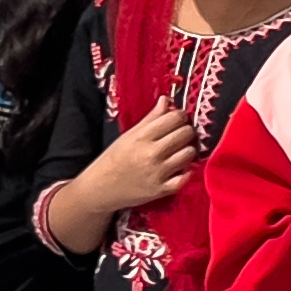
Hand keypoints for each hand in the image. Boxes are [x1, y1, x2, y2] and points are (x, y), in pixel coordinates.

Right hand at [75, 96, 197, 216]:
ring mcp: (158, 173)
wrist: (101, 188)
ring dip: (188, 150)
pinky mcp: (162, 189)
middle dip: (186, 131)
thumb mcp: (130, 134)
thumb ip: (151, 117)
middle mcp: (151, 153)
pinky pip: (186, 177)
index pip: (175, 117)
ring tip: (179, 151)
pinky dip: (187, 171)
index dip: (180, 116)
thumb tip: (167, 100)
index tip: (178, 119)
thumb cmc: (115, 159)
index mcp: (142, 136)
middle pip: (186, 133)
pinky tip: (180, 167)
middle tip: (180, 134)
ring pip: (190, 153)